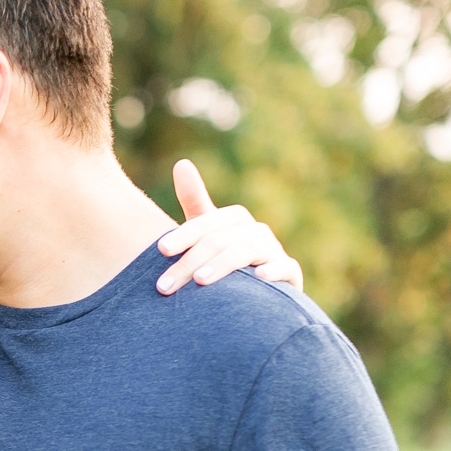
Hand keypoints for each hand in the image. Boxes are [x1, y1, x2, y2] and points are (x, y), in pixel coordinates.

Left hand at [154, 159, 302, 294]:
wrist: (257, 287)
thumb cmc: (223, 255)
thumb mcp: (207, 230)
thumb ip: (194, 199)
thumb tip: (181, 163)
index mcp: (235, 219)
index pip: (207, 222)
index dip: (184, 234)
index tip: (160, 249)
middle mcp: (256, 231)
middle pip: (221, 240)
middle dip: (190, 262)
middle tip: (165, 285)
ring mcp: (273, 251)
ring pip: (249, 251)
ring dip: (223, 264)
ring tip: (200, 280)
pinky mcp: (289, 273)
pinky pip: (286, 268)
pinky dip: (275, 270)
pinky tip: (260, 277)